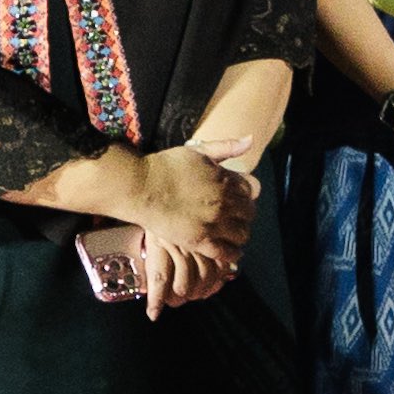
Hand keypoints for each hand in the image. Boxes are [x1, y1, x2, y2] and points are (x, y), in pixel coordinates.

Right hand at [117, 149, 250, 313]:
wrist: (140, 187)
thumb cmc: (166, 166)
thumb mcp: (198, 150)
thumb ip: (226, 147)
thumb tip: (251, 139)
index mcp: (226, 180)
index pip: (253, 189)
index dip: (247, 193)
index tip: (238, 197)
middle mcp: (224, 202)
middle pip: (250, 213)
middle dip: (244, 214)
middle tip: (234, 216)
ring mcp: (213, 223)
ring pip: (242, 234)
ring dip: (240, 233)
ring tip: (231, 233)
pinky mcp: (200, 241)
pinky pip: (227, 253)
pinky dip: (233, 253)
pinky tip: (231, 251)